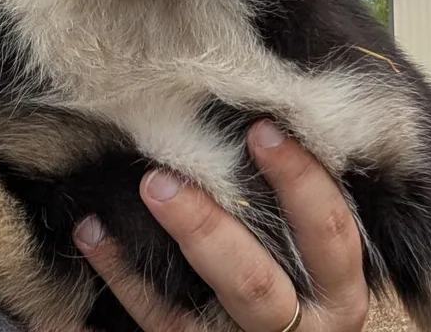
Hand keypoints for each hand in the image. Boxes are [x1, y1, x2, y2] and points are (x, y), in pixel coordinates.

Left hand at [74, 120, 368, 330]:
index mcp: (338, 290)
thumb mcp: (323, 249)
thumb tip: (267, 119)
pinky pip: (155, 323)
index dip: (299, 180)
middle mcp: (298, 327)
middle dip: (205, 228)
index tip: (261, 128)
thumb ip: (307, 205)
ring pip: (189, 313)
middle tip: (161, 178)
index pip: (329, 232)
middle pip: (252, 282)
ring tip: (131, 196)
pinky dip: (119, 278)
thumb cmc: (309, 272)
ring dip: (146, 259)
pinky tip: (92, 235)